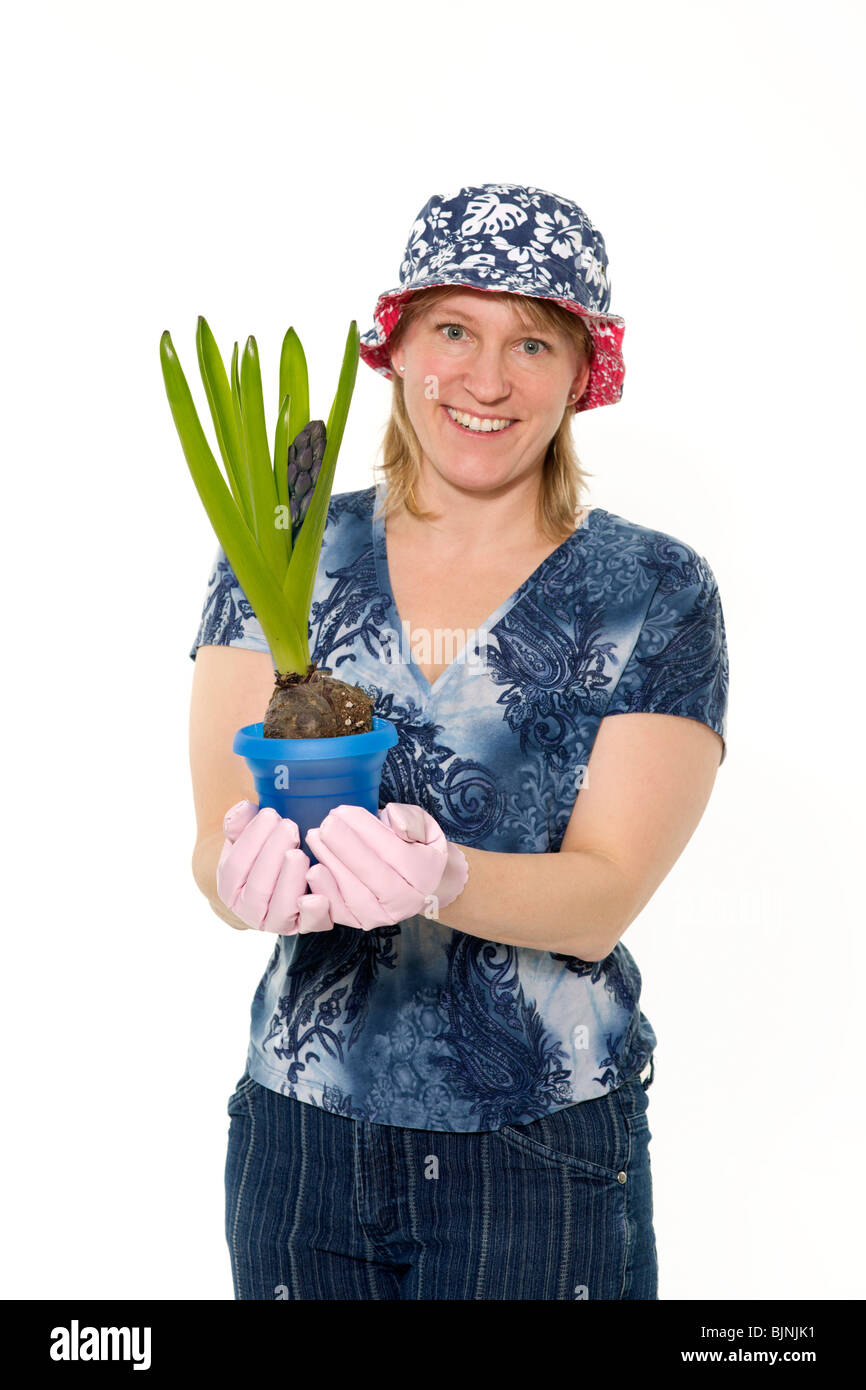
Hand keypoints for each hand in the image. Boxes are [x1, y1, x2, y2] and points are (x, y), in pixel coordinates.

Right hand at [217, 800, 333, 933]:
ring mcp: (277, 922)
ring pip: (281, 908)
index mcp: (229, 887)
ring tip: (299, 853)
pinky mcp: (304, 926)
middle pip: (258, 887)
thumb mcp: (244, 837)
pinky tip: (320, 895)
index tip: (270, 814)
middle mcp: (249, 910)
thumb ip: (239, 822)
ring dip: (291, 879)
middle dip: (273, 854)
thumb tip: (243, 809)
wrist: (279, 879)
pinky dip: (314, 912)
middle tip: (290, 827)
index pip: (235, 866)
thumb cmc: (262, 852)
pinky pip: (309, 924)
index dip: (251, 840)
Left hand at [303, 803, 469, 930]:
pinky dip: (324, 891)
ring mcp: (383, 916)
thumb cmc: (414, 846)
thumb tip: (395, 823)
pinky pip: (339, 911)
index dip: (366, 831)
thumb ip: (411, 820)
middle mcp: (406, 901)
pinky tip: (312, 869)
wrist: (415, 882)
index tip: (343, 811)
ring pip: (354, 895)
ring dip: (331, 865)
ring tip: (315, 838)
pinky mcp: (361, 922)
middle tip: (326, 825)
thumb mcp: (423, 826)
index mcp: (424, 874)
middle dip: (346, 848)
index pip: (395, 852)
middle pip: (374, 876)